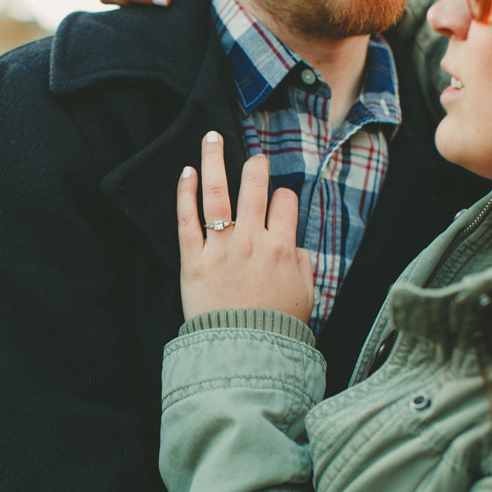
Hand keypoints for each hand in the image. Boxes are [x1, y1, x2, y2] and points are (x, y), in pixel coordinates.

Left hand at [177, 132, 315, 321]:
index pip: (285, 202)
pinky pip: (187, 219)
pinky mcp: (193, 261)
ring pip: (218, 193)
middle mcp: (252, 241)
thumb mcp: (306, 296)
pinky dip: (185, 192)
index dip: (283, 198)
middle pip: (255, 186)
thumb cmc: (275, 329)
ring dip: (215, 159)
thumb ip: (304, 266)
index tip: (278, 203)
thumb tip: (296, 246)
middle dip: (257, 166)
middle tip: (255, 159)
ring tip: (212, 137)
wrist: (243, 354)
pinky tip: (186, 172)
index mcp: (282, 248)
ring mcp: (221, 248)